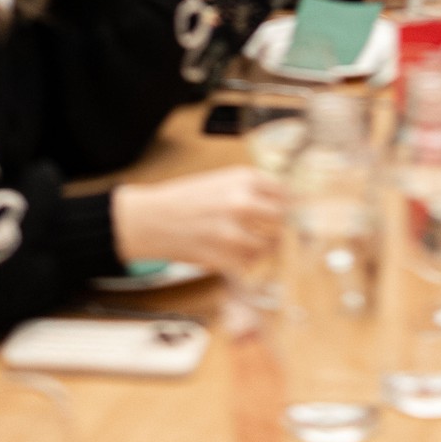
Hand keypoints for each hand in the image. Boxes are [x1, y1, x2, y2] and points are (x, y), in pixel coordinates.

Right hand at [112, 167, 283, 275]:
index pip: (284, 193)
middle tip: (270, 230)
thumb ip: (250, 189)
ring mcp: (233, 231)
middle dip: (278, 226)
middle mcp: (242, 202)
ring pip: (268, 245)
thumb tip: (282, 202)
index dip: (288, 204)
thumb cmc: (184, 198)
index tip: (290, 212)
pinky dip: (244, 261)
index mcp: (244, 178)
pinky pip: (248, 263)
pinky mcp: (223, 257)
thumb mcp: (221, 180)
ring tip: (248, 243)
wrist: (151, 219)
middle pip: (281, 219)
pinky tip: (232, 253)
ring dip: (262, 247)